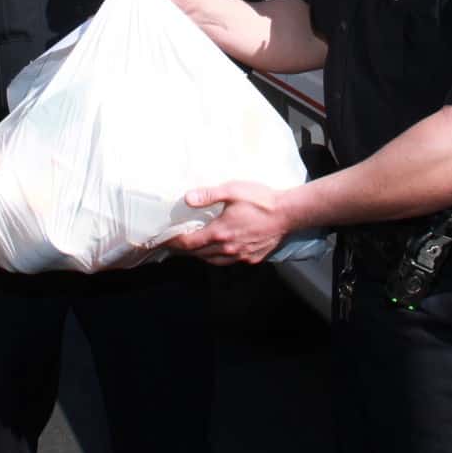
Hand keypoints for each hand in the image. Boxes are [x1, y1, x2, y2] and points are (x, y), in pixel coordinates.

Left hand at [167, 181, 289, 264]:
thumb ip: (209, 195)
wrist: (288, 213)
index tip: (162, 241)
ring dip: (200, 255)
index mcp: (219, 232)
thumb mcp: (232, 190)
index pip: (189, 243)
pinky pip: (228, 262)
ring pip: (213, 261)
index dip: (174, 242)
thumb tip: (187, 198)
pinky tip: (218, 250)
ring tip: (193, 247)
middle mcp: (227, 249)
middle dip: (185, 250)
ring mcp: (240, 256)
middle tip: (175, 243)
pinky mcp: (252, 258)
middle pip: (198, 254)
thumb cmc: (261, 200)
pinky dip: (218, 257)